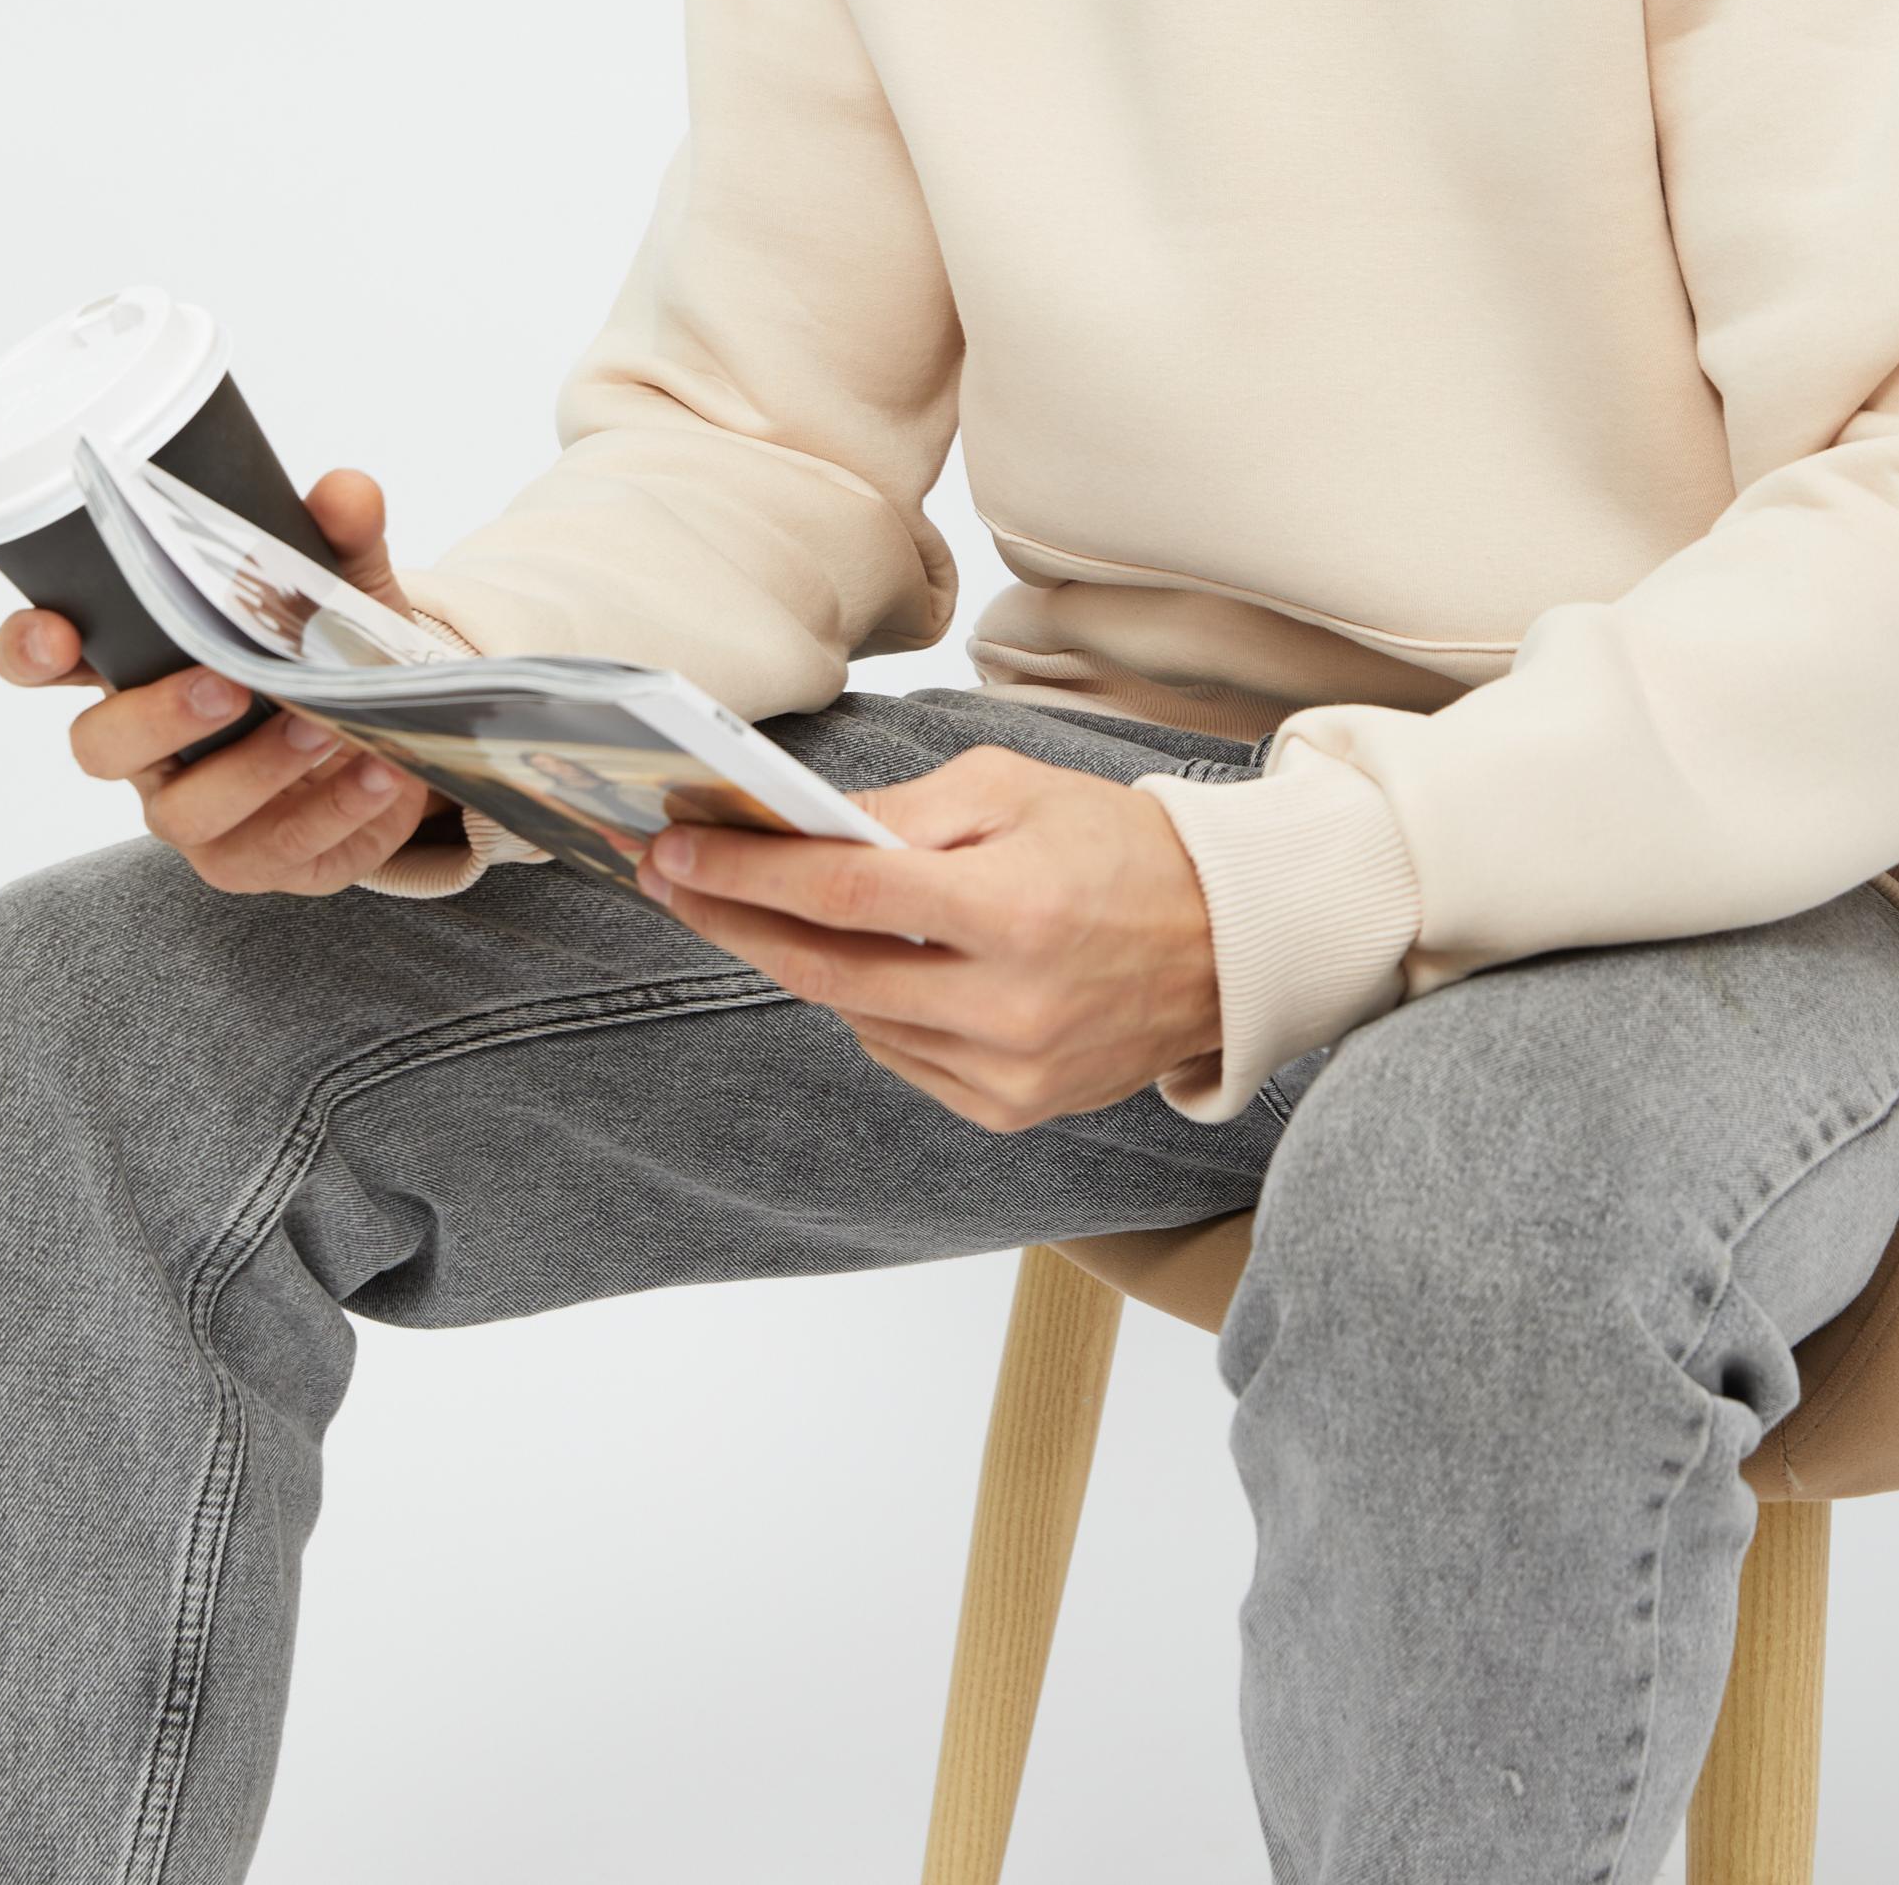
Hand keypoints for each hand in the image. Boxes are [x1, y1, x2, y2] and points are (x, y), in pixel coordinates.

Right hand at [0, 467, 445, 895]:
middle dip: (156, 717)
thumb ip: (340, 541)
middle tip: (226, 684)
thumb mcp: (344, 590)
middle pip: (100, 747)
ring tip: (322, 726)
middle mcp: (148, 748)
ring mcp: (196, 812)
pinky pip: (280, 848)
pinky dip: (335, 809)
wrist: (397, 736)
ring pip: (187, 812)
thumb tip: (346, 492)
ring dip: (256, 768)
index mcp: (139, 667)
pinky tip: (379, 771)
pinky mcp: (257, 859)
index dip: (31, 649)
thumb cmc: (333, 655)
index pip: (44, 661)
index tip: (58, 633)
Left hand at [633, 745, 1220, 1129]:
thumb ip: (906, 810)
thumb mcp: (1015, 788)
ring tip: (764, 911)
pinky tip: (873, 965)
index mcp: (1011, 909)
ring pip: (856, 1018)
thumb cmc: (1117, 846)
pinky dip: (871, 1010)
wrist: (1224, 942)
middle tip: (674, 883)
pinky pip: (901, 1057)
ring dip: (802, 963)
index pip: (843, 891)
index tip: (674, 850)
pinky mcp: (1012, 1111)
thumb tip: (803, 828)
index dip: (747, 871)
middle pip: (827, 970)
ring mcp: (1009, 1072)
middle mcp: (1008, 1006)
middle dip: (736, 921)